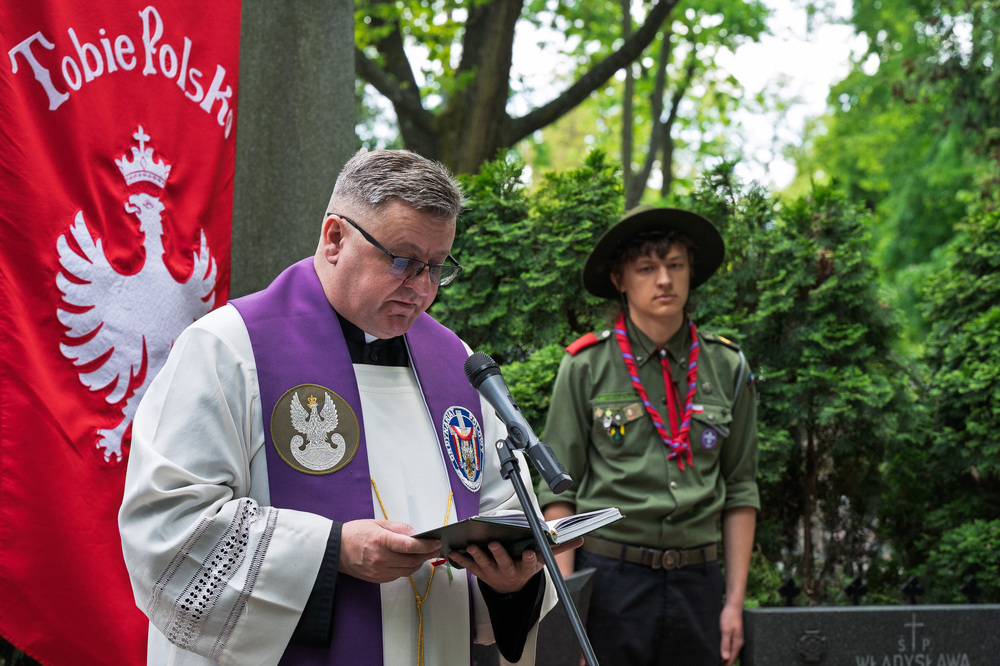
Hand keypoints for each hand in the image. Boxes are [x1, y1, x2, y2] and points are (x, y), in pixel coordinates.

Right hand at [338, 519, 442, 583]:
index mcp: (381, 541)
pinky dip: (407, 568)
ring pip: (408, 570)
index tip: (436, 542)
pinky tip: (410, 561)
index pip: (411, 546)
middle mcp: (381, 558)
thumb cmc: (355, 533)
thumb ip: (400, 528)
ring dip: (419, 562)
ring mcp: (379, 571)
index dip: (427, 545)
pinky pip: (399, 575)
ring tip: (425, 554)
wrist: (335, 549)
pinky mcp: (377, 579)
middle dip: (427, 554)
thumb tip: (417, 534)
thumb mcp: (378, 523)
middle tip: (435, 548)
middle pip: (412, 560)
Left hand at [449, 537, 583, 594]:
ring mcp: (494, 573)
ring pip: (485, 565)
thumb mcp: (544, 560)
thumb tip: (579, 539)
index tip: (530, 552)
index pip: (530, 562)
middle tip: (494, 544)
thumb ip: (558, 548)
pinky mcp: (481, 573)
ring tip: (472, 546)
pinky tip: (453, 551)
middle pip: (505, 562)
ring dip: (478, 555)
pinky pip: (470, 566)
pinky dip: (461, 559)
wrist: (511, 589)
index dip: (530, 558)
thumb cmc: (526, 567)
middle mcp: (510, 571)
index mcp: (526, 567)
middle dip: (499, 553)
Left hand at [719, 601, 744, 665]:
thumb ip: (725, 644)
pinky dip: (727, 650)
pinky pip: (731, 645)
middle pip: (733, 656)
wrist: (733, 606)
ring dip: (727, 657)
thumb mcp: (725, 631)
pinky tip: (723, 650)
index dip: (726, 665)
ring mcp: (738, 638)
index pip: (732, 658)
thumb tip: (725, 658)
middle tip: (718, 665)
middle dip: (726, 662)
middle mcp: (739, 642)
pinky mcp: (735, 634)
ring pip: (732, 651)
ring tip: (720, 661)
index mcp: (737, 643)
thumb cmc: (729, 617)